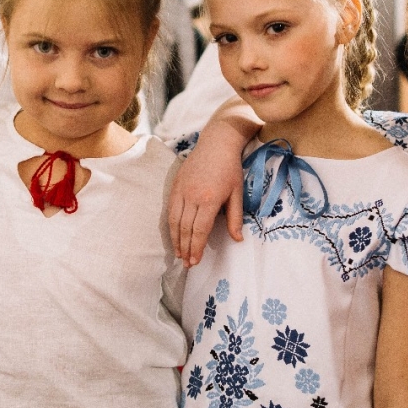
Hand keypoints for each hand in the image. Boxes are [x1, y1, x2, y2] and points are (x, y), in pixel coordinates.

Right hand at [168, 128, 248, 266]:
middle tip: (187, 263)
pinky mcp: (175, 185)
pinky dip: (171, 225)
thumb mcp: (237, 193)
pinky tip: (174, 235)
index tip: (195, 261)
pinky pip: (170, 209)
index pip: (199, 229)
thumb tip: (238, 240)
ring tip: (179, 254)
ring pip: (174, 220)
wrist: (217, 143)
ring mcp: (181, 190)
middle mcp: (192, 195)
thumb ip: (235, 218)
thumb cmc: (230, 168)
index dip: (196, 247)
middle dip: (185, 248)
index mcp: (209, 199)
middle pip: (185, 228)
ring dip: (175, 240)